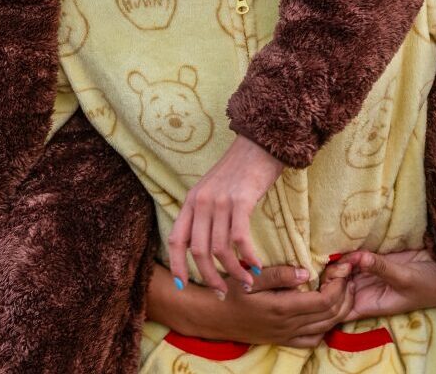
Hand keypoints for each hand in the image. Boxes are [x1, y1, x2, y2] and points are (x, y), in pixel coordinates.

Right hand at [164, 262, 355, 347]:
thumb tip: (307, 272)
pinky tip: (325, 312)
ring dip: (339, 309)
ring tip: (343, 288)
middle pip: (330, 315)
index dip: (338, 284)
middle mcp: (288, 326)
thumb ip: (280, 274)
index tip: (343, 266)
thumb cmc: (230, 291)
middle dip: (344, 294)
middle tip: (348, 274)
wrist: (212, 316)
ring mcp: (286, 335)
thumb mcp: (252, 276)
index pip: (324, 300)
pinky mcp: (282, 340)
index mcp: (283, 308)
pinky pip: (312, 339)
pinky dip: (325, 327)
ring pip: (324, 328)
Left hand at [168, 135, 283, 292]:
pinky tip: (256, 266)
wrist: (259, 143)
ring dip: (234, 271)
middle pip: (198, 251)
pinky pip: (240, 238)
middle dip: (210, 277)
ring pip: (220, 248)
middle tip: (223, 292)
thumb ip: (205, 213)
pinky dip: (248, 257)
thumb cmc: (239, 170)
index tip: (184, 285)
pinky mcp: (241, 200)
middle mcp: (202, 201)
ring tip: (246, 282)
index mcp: (192, 200)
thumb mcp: (213, 189)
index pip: (176, 239)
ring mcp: (220, 200)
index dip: (178, 265)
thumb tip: (203, 247)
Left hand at [332, 249, 435, 319]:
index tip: (325, 285)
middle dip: (330, 278)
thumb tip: (358, 258)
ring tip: (336, 252)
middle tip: (333, 262)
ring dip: (336, 263)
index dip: (328, 301)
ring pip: (342, 272)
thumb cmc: (428, 284)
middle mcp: (365, 290)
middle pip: (336, 289)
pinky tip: (339, 244)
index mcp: (370, 304)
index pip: (340, 310)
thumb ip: (381, 268)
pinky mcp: (372, 259)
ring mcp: (367, 273)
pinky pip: (353, 257)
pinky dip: (345, 253)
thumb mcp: (405, 278)